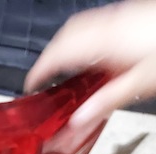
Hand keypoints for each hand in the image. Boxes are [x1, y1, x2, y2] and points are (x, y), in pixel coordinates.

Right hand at [25, 0, 155, 127]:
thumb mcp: (140, 84)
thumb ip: (106, 102)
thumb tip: (78, 121)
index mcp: (104, 42)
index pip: (58, 54)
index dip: (40, 70)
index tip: (30, 84)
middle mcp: (109, 24)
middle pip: (67, 34)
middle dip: (51, 54)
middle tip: (45, 73)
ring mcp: (122, 15)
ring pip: (82, 25)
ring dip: (69, 42)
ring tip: (67, 62)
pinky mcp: (135, 14)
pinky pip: (100, 22)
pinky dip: (88, 36)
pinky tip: (99, 51)